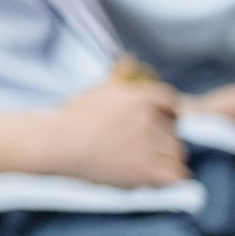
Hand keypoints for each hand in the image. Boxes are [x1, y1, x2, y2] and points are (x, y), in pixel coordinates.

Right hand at [42, 77, 189, 188]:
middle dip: (162, 137)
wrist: (57, 144)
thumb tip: (132, 59)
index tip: (161, 121)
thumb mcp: (98, 89)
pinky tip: (155, 175)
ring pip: (177, 152)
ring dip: (165, 157)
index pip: (172, 101)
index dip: (169, 112)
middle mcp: (147, 119)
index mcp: (140, 97)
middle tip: (143, 144)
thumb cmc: (74, 117)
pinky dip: (169, 176)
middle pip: (174, 130)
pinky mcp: (145, 170)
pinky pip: (176, 173)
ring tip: (146, 160)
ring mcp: (147, 145)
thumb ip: (121, 74)